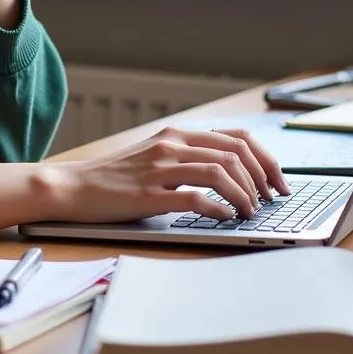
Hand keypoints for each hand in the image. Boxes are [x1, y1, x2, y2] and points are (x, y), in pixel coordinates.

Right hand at [49, 126, 291, 222]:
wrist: (73, 186)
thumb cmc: (115, 178)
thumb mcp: (155, 157)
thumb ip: (187, 159)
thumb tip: (233, 175)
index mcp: (176, 134)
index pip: (237, 137)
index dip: (266, 159)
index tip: (278, 182)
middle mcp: (171, 145)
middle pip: (235, 152)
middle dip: (263, 178)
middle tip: (271, 201)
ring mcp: (160, 168)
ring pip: (220, 172)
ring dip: (244, 195)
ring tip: (250, 213)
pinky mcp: (149, 194)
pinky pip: (195, 198)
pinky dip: (218, 208)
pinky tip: (223, 218)